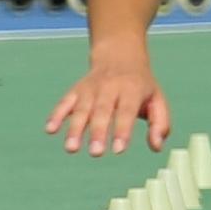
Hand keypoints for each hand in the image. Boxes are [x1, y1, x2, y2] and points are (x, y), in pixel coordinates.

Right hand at [46, 47, 171, 157]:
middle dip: (98, 132)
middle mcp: (110, 87)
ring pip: (81, 109)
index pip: (127, 111)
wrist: (119, 56)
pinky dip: (56, 115)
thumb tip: (157, 147)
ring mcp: (90, 88)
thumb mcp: (157, 99)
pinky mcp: (75, 90)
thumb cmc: (141, 85)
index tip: (119, 149)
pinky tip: (50, 130)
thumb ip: (160, 124)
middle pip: (102, 111)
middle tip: (96, 153)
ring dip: (75, 129)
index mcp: (132, 90)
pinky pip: (64, 102)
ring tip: (71, 148)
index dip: (123, 130)